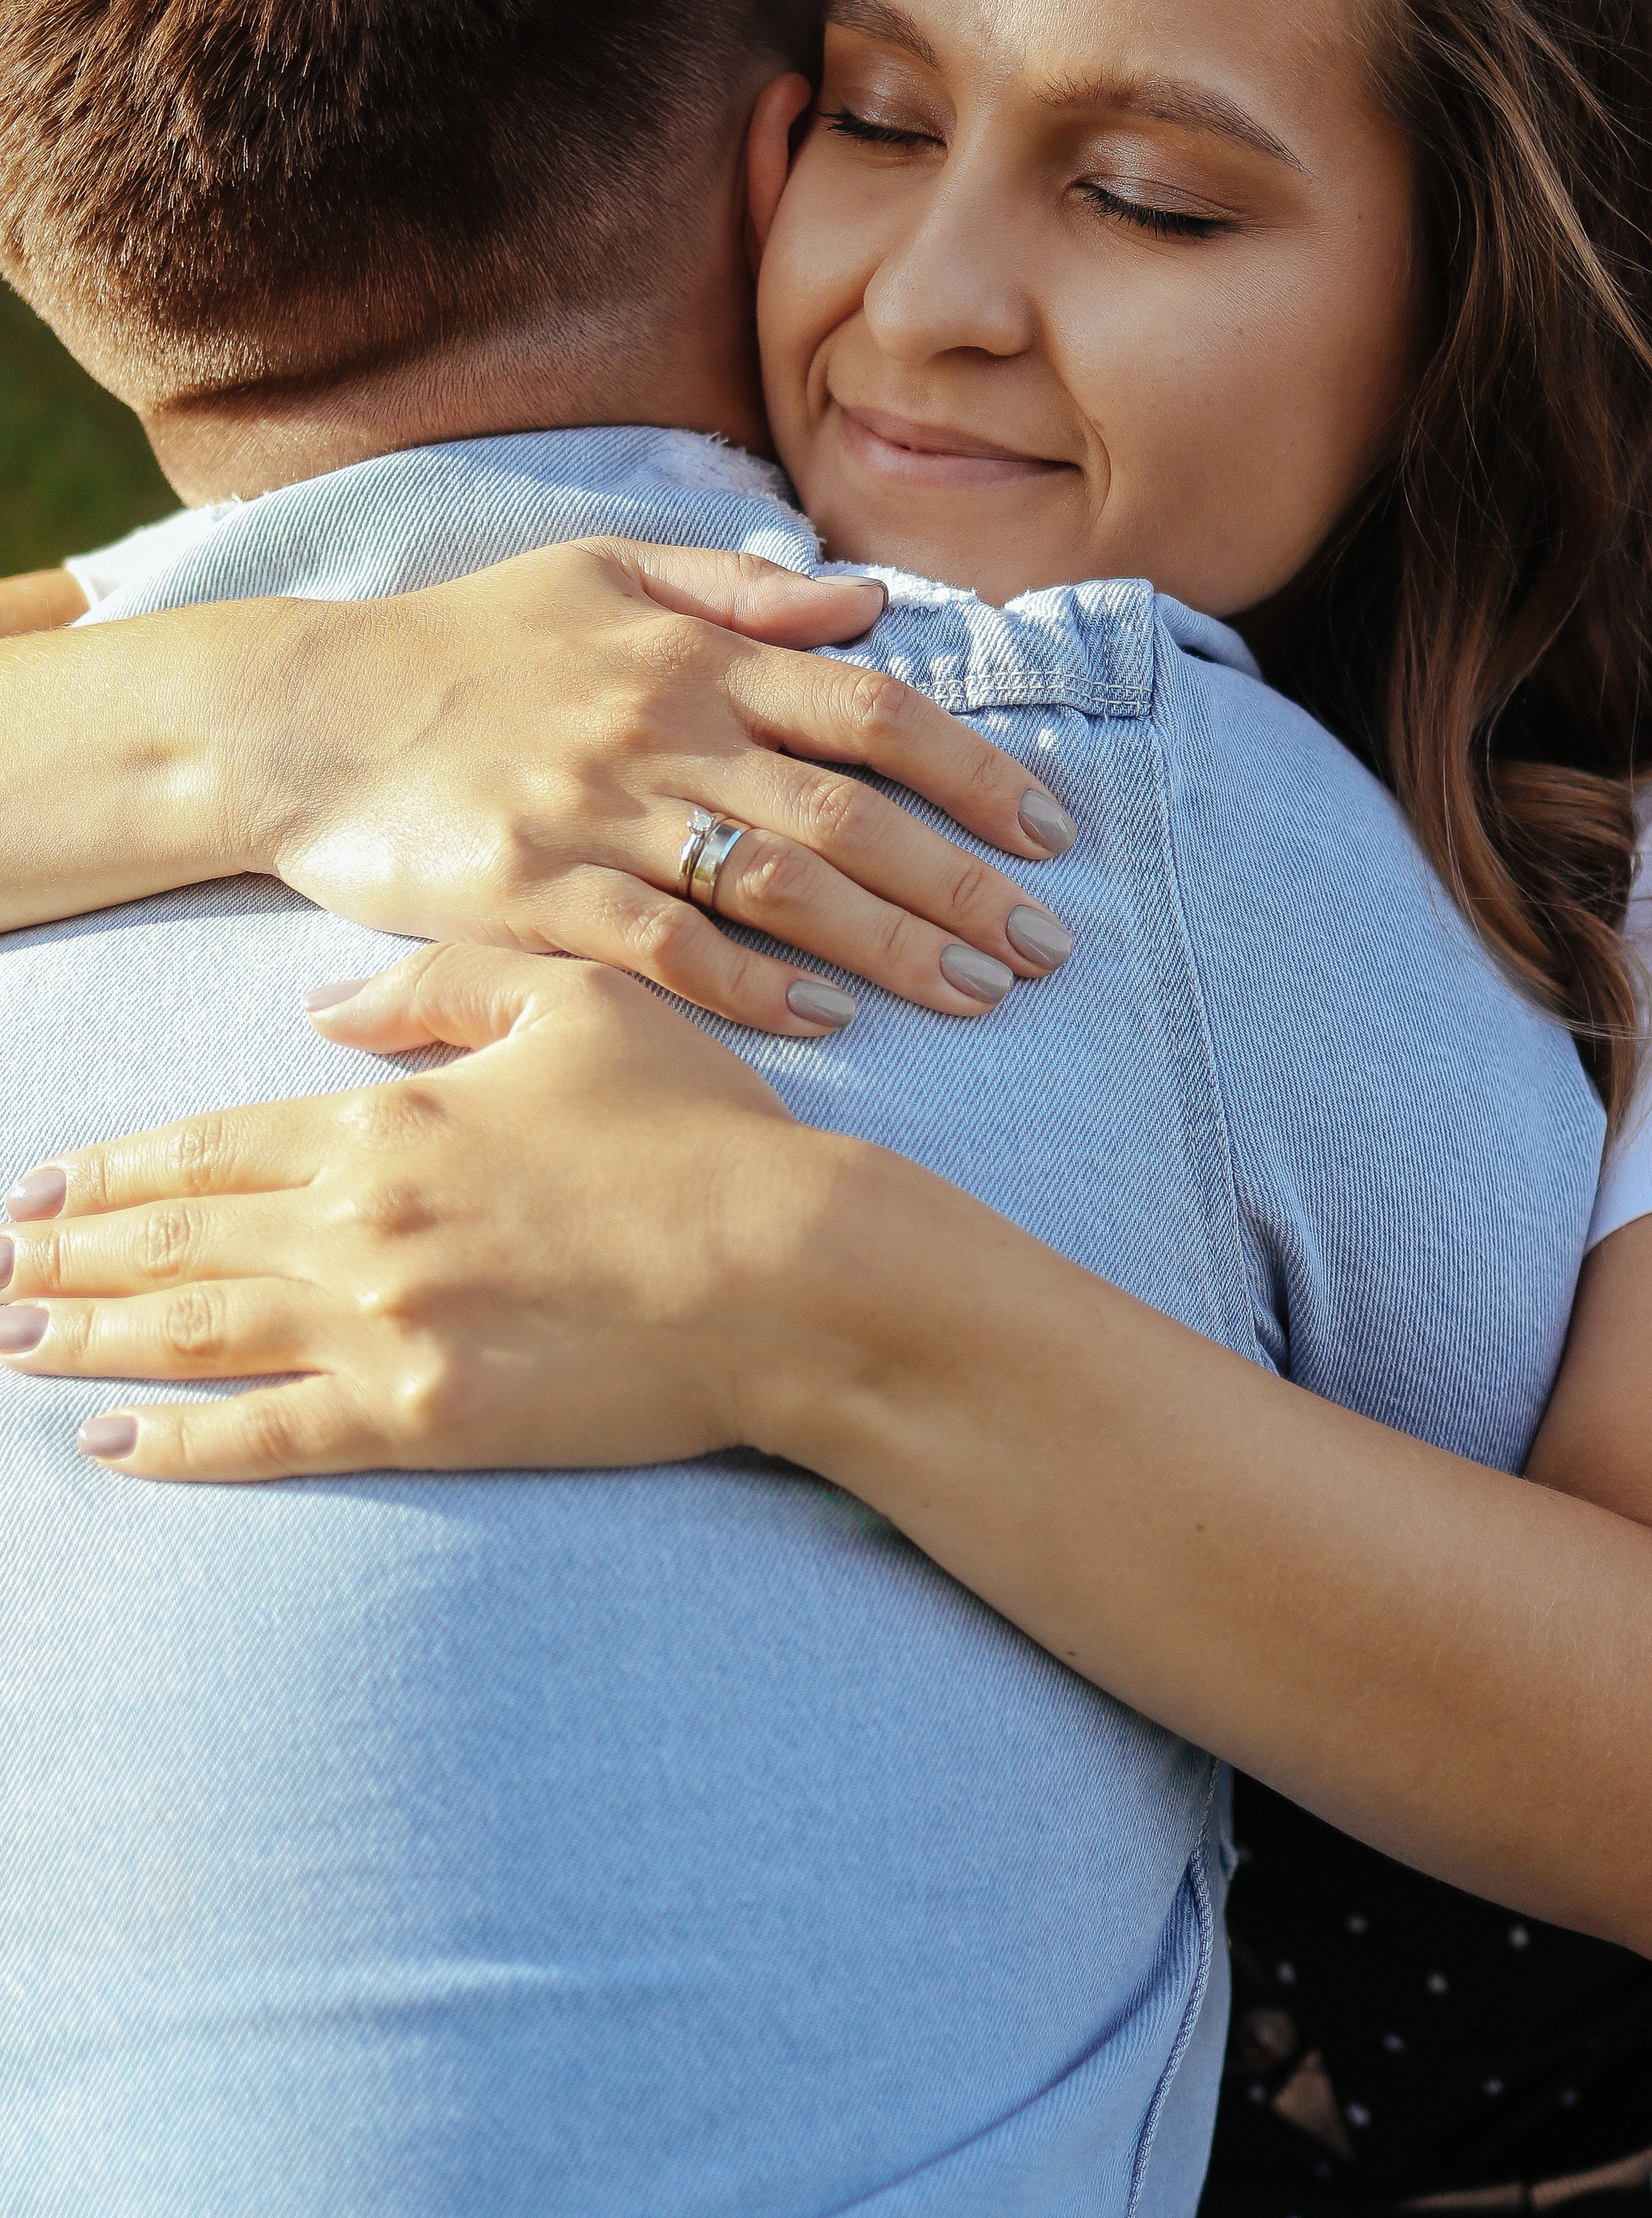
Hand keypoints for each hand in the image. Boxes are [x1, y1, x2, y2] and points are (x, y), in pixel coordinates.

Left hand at [0, 945, 824, 1479]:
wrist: (793, 1269)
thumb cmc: (701, 1128)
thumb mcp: (581, 1004)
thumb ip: (442, 990)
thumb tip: (325, 1016)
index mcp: (388, 1120)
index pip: (208, 1146)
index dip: (112, 1169)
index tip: (37, 1185)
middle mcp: (359, 1225)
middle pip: (173, 1243)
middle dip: (65, 1254)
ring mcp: (382, 1332)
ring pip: (193, 1337)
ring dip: (89, 1337)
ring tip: (12, 1337)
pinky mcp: (424, 1423)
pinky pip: (264, 1439)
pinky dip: (175, 1442)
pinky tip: (108, 1439)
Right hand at [234, 537, 1077, 1034]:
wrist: (308, 714)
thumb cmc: (472, 643)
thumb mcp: (605, 573)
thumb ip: (742, 587)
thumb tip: (872, 603)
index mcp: (694, 652)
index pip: (871, 709)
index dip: (974, 770)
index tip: (1051, 829)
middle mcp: (662, 728)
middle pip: (848, 814)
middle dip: (964, 882)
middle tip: (1049, 946)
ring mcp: (597, 814)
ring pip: (777, 888)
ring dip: (892, 945)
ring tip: (981, 992)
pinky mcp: (533, 894)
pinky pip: (665, 949)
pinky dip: (751, 986)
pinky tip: (827, 1018)